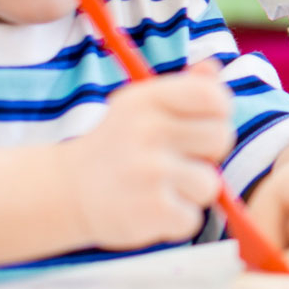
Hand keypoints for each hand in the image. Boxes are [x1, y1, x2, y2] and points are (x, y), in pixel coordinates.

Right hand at [57, 61, 233, 249]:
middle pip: (221, 137)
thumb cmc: (118, 143)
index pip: (213, 96)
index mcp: (148, 98)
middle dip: (208, 153)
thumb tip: (213, 67)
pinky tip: (150, 208)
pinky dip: (176, 220)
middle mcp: (148, 130)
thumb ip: (184, 86)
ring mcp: (150, 171)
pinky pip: (193, 218)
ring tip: (160, 186)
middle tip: (179, 159)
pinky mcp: (150, 210)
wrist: (67, 190)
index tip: (204, 124)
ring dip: (190, 192)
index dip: (219, 112)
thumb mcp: (142, 106)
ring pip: (209, 184)